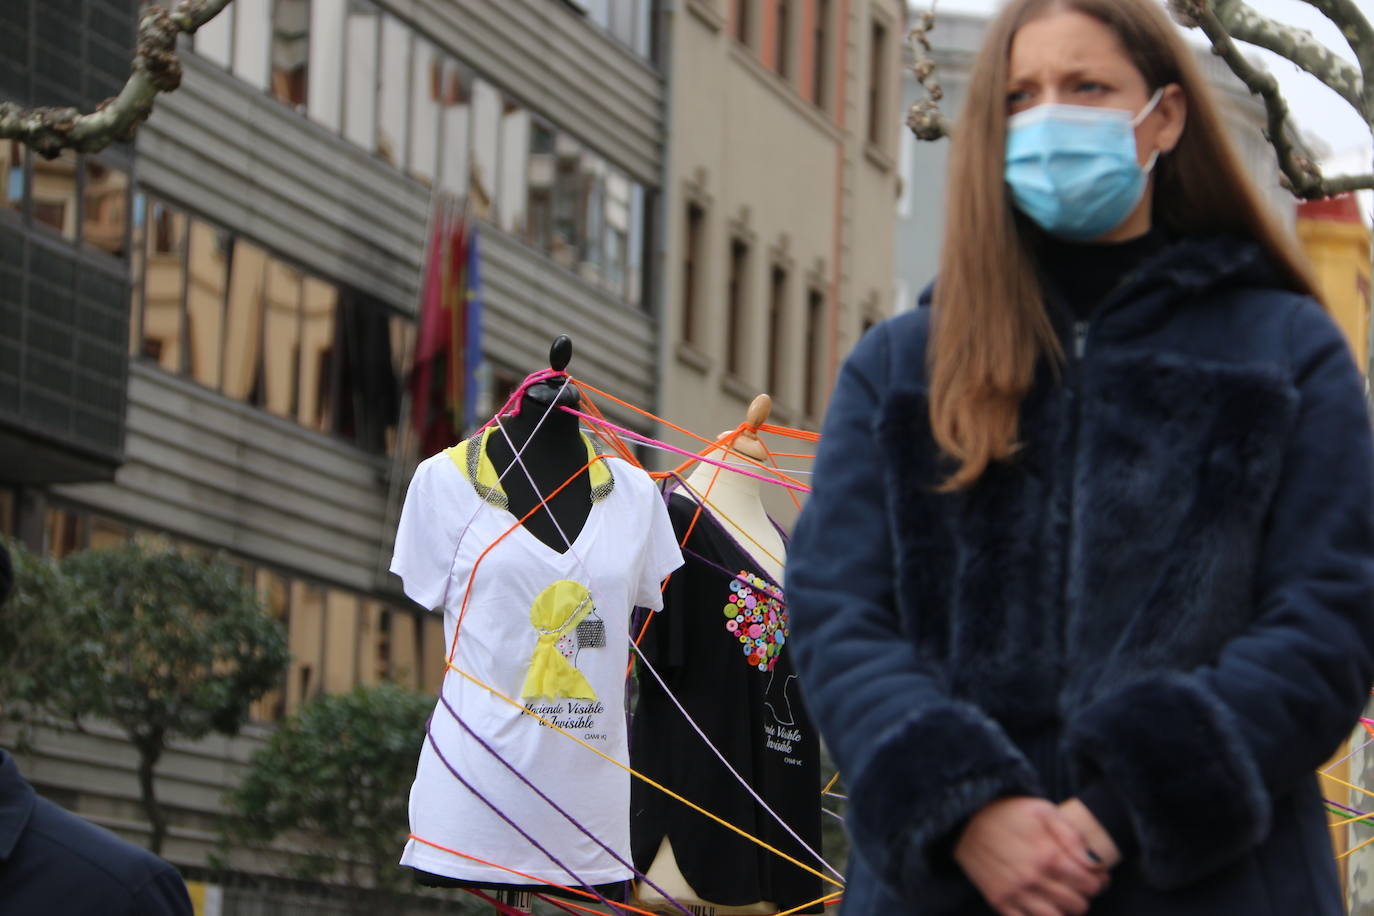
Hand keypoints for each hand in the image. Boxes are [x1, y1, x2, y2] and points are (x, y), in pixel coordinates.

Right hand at [954, 796, 1109, 915]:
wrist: (964, 821)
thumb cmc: (1006, 812)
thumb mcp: (1043, 810)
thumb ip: (1072, 836)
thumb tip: (1096, 863)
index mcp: (1048, 855)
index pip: (1090, 884)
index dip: (1100, 881)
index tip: (1097, 876)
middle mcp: (1033, 879)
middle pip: (1077, 905)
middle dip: (1084, 895)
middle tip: (1080, 885)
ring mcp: (1015, 894)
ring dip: (1065, 910)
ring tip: (1062, 897)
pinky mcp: (999, 902)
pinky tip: (1044, 906)